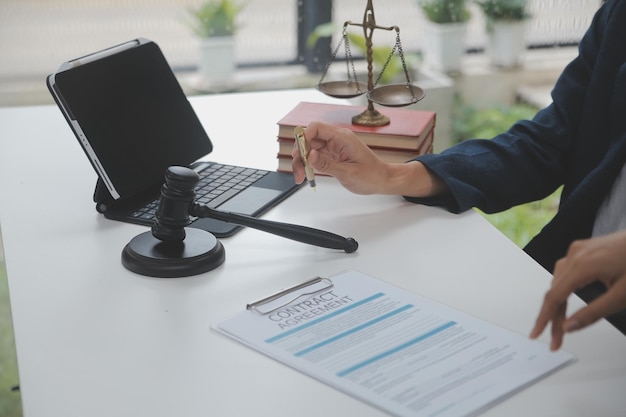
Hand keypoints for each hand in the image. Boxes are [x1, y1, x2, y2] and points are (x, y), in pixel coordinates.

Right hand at [291, 121, 443, 196]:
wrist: (382, 180)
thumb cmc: (371, 176)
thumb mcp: (348, 173)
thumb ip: (327, 164)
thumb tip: (309, 156)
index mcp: (342, 137)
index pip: (316, 127)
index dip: (304, 137)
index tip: (300, 154)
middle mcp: (336, 139)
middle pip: (309, 138)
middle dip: (300, 153)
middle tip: (298, 171)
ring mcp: (334, 147)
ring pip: (310, 148)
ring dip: (302, 161)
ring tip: (301, 177)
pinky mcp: (332, 155)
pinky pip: (315, 156)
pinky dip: (309, 165)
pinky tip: (307, 175)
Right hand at [530, 229, 625, 349]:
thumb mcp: (622, 296)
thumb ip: (593, 312)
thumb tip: (568, 327)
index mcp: (583, 265)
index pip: (555, 296)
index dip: (544, 318)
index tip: (536, 334)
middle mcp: (575, 254)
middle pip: (555, 289)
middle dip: (552, 316)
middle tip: (555, 339)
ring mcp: (578, 250)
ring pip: (558, 280)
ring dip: (557, 302)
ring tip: (559, 322)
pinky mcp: (584, 249)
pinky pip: (565, 271)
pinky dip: (563, 288)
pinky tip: (566, 297)